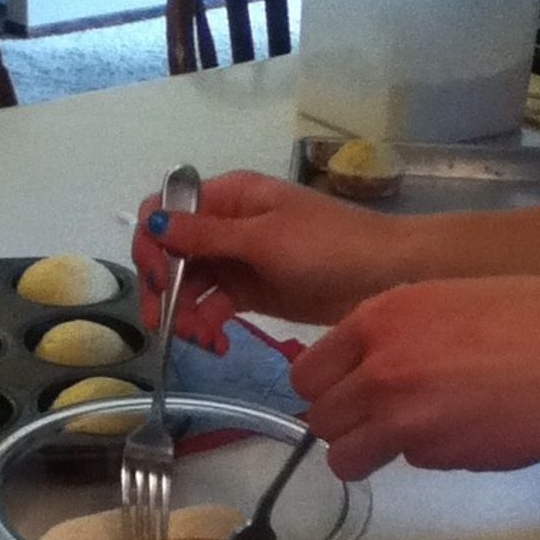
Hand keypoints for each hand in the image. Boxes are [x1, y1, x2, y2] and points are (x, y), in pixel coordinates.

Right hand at [132, 170, 408, 349]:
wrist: (388, 277)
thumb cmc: (329, 246)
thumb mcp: (265, 239)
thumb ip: (207, 235)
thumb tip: (153, 222)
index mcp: (229, 196)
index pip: (165, 211)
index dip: (151, 244)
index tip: (156, 280)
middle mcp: (226, 224)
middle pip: (170, 253)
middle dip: (163, 289)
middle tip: (167, 326)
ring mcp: (237, 259)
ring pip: (188, 284)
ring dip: (184, 313)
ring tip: (202, 341)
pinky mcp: (250, 291)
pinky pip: (212, 306)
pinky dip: (207, 324)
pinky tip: (217, 344)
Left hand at [290, 276, 539, 479]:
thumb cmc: (525, 316)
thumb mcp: (439, 299)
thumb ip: (389, 332)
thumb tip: (356, 365)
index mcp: (377, 321)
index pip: (306, 374)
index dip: (324, 388)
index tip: (342, 392)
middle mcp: (380, 370)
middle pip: (319, 420)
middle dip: (343, 423)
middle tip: (376, 417)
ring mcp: (405, 419)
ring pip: (345, 457)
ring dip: (367, 452)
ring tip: (407, 433)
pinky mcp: (437, 456)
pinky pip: (406, 461)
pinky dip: (427, 452)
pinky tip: (464, 427)